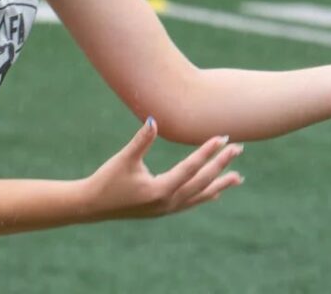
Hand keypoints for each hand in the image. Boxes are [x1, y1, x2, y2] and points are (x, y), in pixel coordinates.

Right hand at [79, 118, 243, 221]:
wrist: (92, 206)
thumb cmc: (107, 180)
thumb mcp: (124, 159)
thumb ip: (141, 140)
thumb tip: (153, 119)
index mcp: (160, 190)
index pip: (191, 168)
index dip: (208, 152)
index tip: (223, 138)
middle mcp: (168, 202)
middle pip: (202, 182)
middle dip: (221, 165)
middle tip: (238, 149)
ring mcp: (167, 209)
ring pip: (200, 196)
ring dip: (219, 184)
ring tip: (238, 177)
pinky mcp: (163, 210)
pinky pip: (191, 202)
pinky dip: (205, 195)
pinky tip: (215, 192)